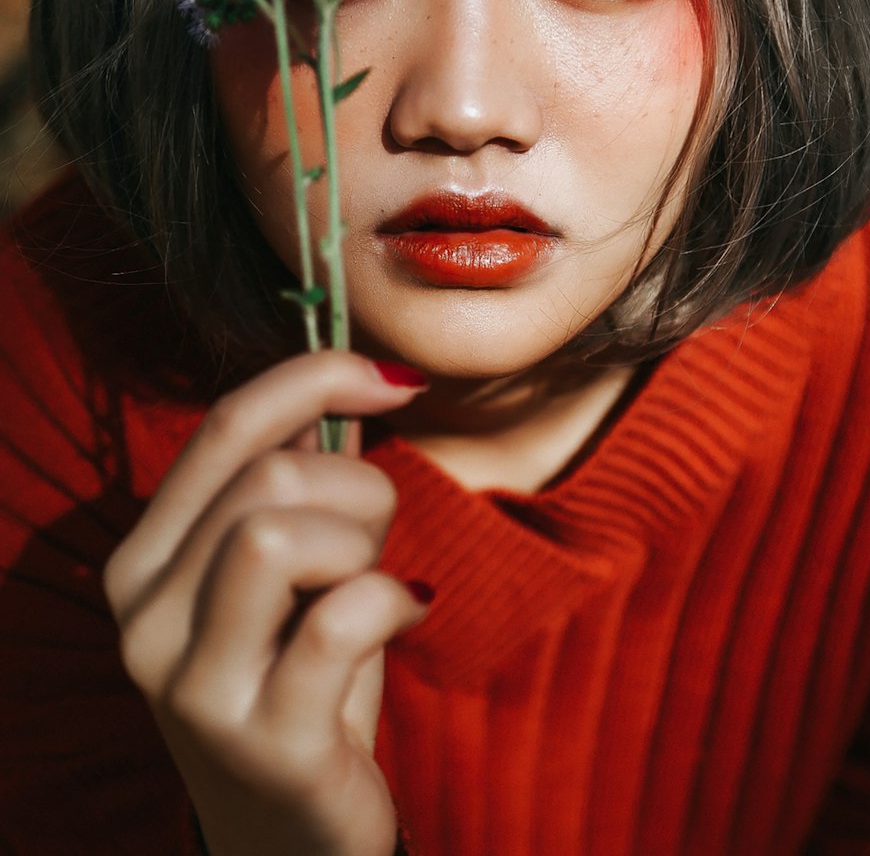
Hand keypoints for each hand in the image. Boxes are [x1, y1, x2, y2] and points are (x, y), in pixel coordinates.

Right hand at [103, 350, 429, 855]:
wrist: (295, 831)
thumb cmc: (300, 679)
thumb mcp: (287, 573)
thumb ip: (299, 480)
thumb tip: (350, 379)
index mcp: (144, 560)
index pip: (225, 425)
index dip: (316, 376)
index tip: (394, 379)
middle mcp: (146, 619)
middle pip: (266, 478)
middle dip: (356, 487)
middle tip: (375, 540)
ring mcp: (193, 685)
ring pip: (276, 533)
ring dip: (361, 542)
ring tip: (375, 583)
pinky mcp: (260, 739)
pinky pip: (340, 617)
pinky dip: (393, 599)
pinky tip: (408, 612)